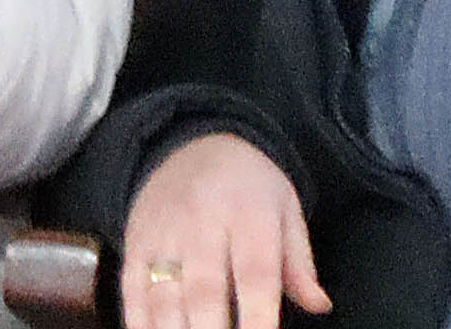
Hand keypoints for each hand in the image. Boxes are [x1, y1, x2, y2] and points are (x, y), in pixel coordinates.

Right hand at [121, 130, 327, 328]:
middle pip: (204, 291)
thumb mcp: (286, 209)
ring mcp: (162, 233)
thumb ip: (299, 262)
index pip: (254, 273)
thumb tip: (319, 305)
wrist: (195, 140)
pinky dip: (138, 321)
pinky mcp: (135, 241)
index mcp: (248, 214)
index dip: (257, 318)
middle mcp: (201, 222)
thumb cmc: (251, 186)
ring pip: (163, 295)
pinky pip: (131, 288)